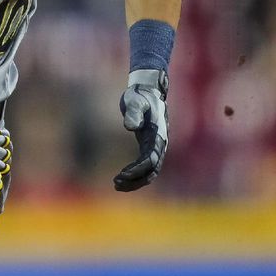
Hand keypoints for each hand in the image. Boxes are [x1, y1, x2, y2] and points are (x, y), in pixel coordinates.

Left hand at [113, 69, 168, 191]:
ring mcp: (156, 146)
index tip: (122, 174)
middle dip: (136, 180)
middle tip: (116, 183)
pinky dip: (136, 174)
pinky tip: (122, 177)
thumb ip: (133, 112)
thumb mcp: (135, 101)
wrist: (148, 90)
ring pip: (150, 171)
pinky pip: (146, 165)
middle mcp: (160, 144)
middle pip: (152, 170)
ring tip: (116, 185)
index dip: (137, 169)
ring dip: (136, 181)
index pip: (150, 159)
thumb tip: (130, 127)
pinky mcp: (150, 146)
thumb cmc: (140, 95)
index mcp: (158, 135)